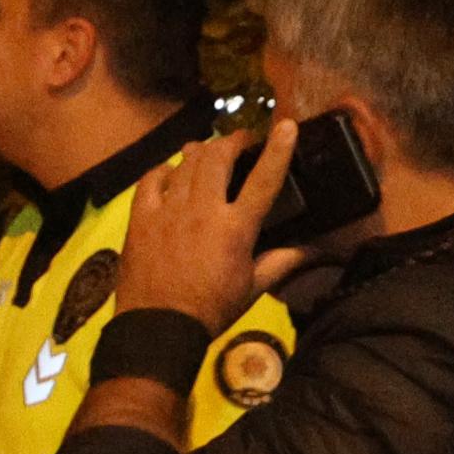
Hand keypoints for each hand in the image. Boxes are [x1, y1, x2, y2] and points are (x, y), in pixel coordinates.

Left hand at [121, 116, 305, 329]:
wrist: (157, 327)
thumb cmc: (210, 310)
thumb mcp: (252, 289)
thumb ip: (280, 262)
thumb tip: (311, 250)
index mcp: (236, 229)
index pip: (263, 179)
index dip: (278, 149)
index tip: (286, 125)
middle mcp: (203, 211)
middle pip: (218, 157)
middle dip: (232, 141)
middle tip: (240, 142)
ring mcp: (168, 211)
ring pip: (186, 162)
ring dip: (201, 151)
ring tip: (208, 152)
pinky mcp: (141, 218)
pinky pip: (152, 179)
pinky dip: (165, 169)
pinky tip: (170, 171)